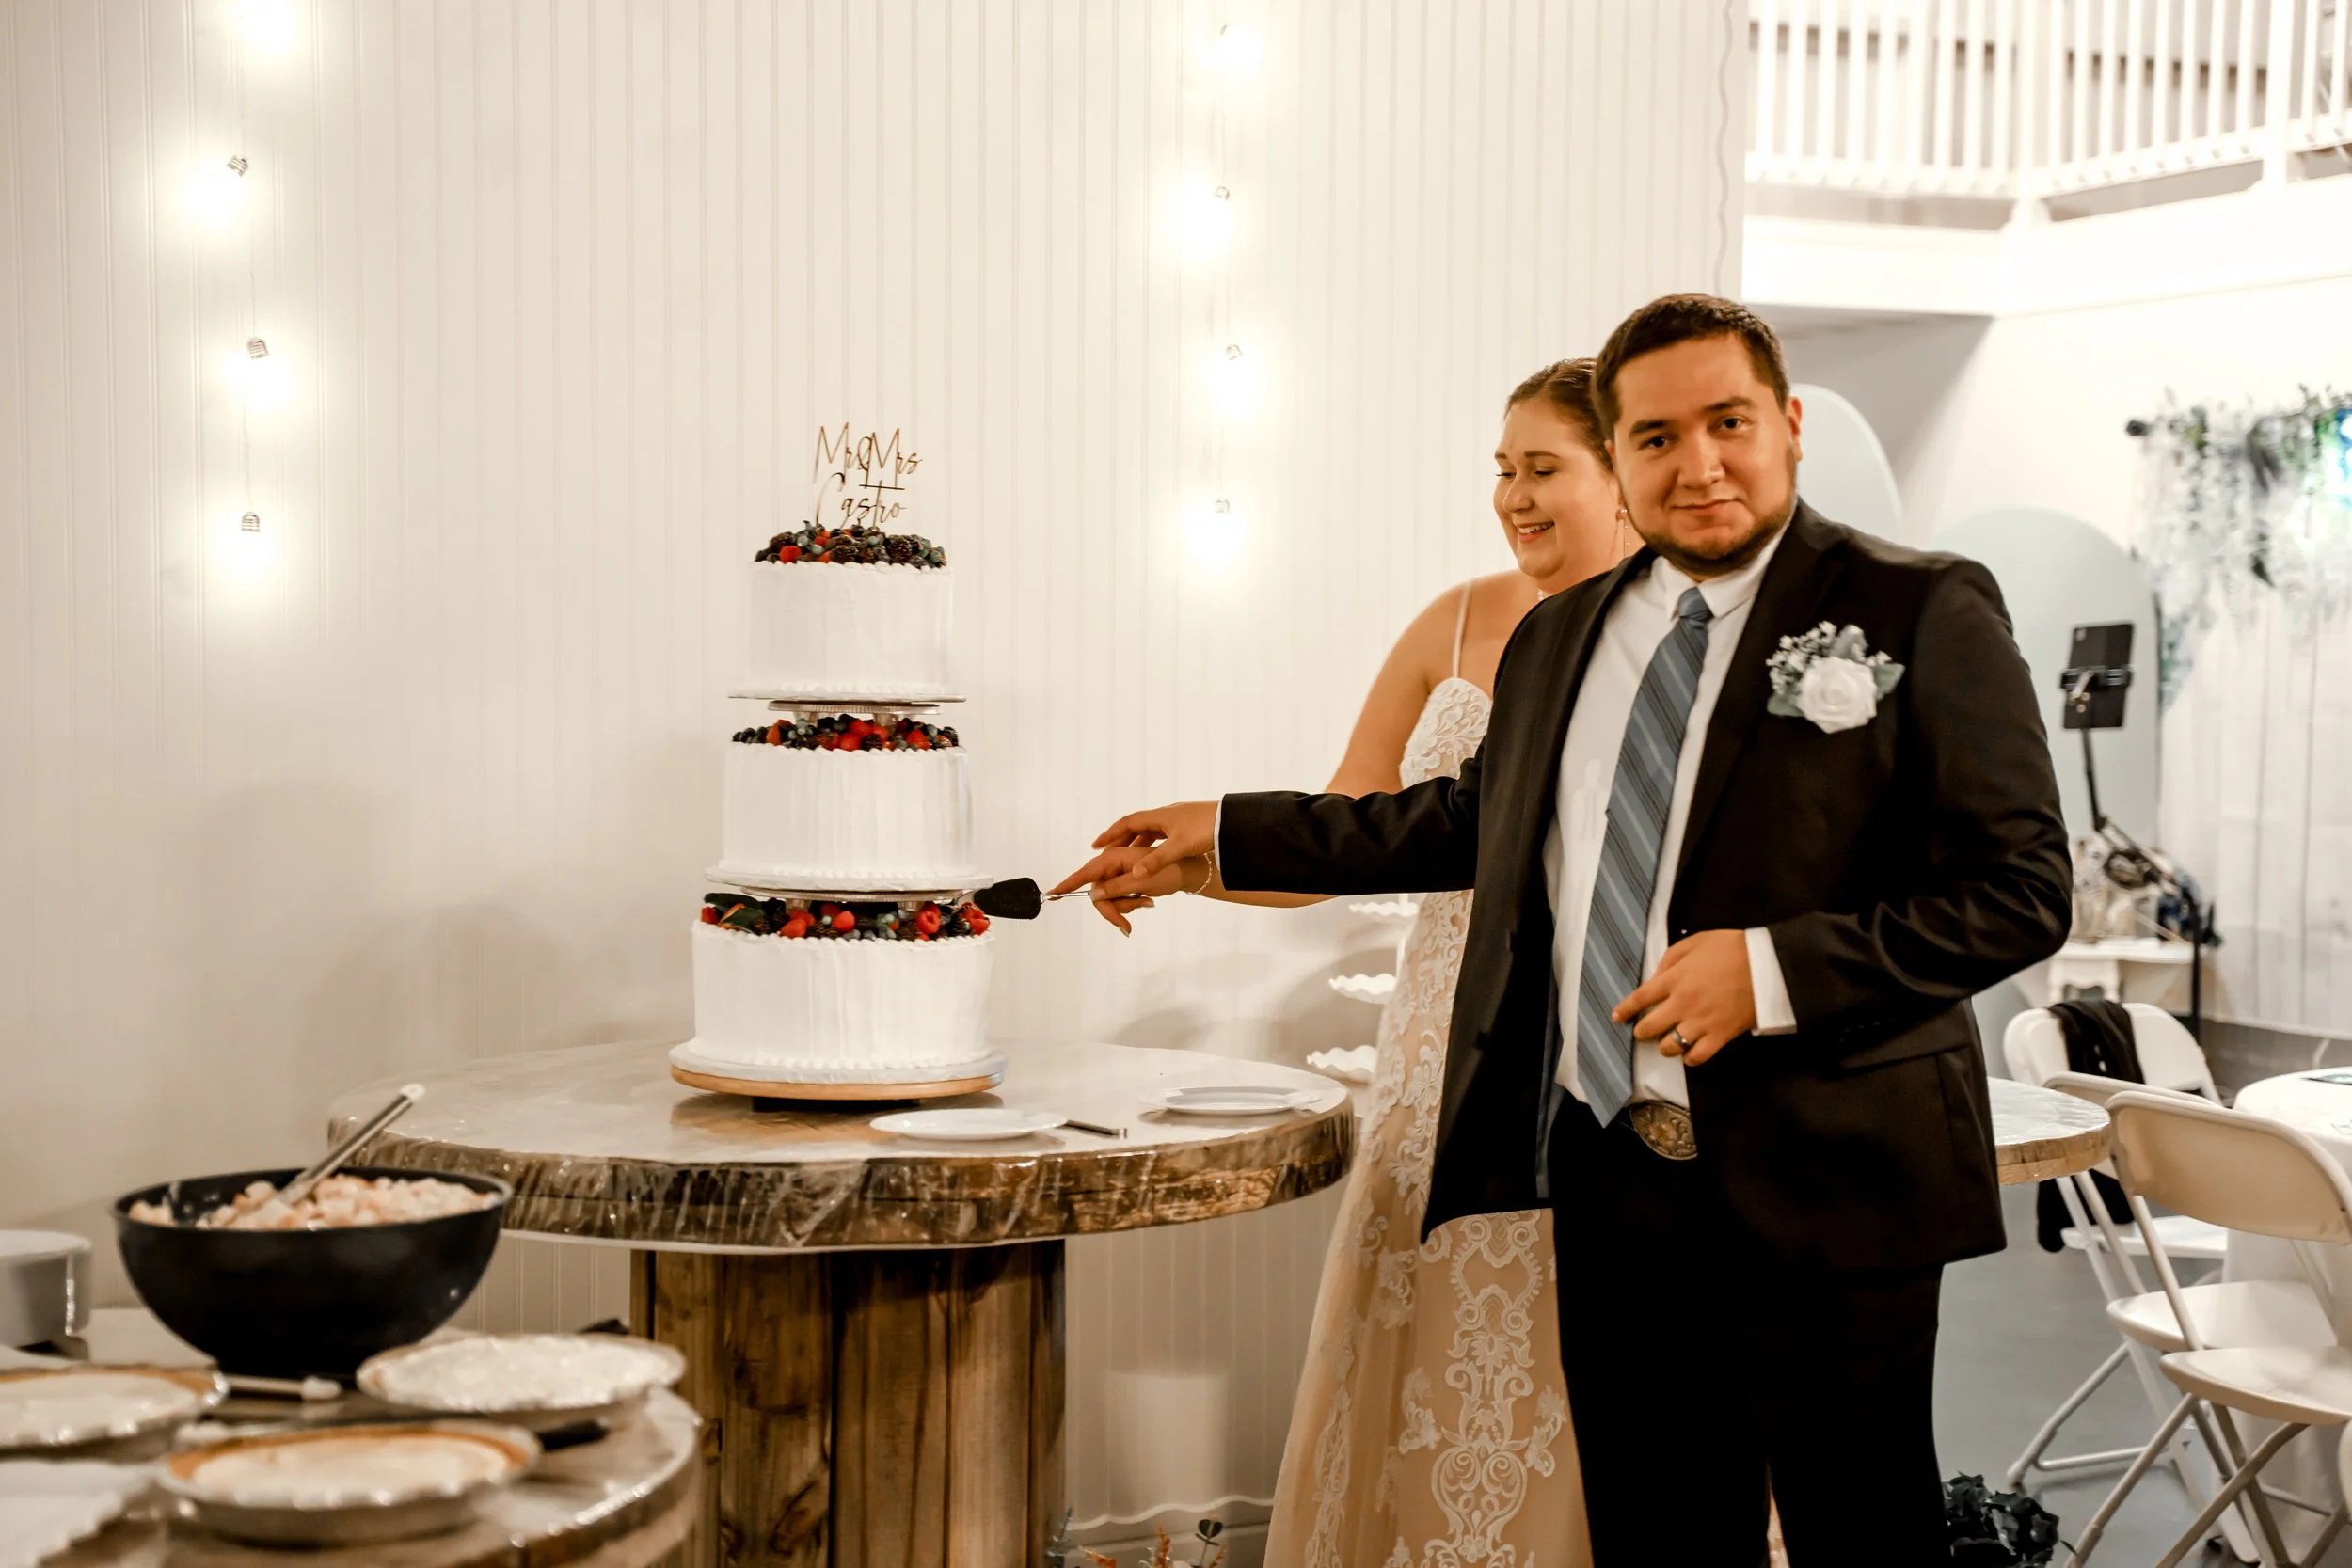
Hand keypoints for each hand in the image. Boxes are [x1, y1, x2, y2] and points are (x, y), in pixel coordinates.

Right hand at [1048, 845, 1193, 934]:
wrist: (1195, 869)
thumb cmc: (1172, 870)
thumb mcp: (1144, 881)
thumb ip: (1117, 887)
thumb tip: (1094, 894)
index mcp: (1116, 855)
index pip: (1086, 871)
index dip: (1068, 883)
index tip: (1052, 893)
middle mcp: (1115, 860)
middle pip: (1099, 890)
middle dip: (1112, 908)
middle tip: (1126, 926)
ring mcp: (1123, 869)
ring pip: (1111, 895)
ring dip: (1127, 905)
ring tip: (1147, 904)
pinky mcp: (1131, 876)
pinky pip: (1122, 894)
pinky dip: (1133, 901)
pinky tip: (1149, 901)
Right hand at [1087, 801, 1218, 881]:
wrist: (1234, 822)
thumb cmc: (1207, 830)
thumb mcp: (1180, 847)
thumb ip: (1156, 860)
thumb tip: (1133, 875)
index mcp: (1160, 816)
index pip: (1127, 823)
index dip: (1110, 834)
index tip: (1095, 844)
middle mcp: (1165, 815)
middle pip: (1135, 827)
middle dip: (1119, 840)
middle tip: (1105, 854)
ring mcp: (1176, 821)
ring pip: (1149, 832)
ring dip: (1135, 844)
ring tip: (1124, 859)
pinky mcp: (1186, 827)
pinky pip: (1162, 836)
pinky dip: (1152, 846)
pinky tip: (1152, 856)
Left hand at [1613, 930, 1755, 1066]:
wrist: (1767, 965)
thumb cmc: (1730, 948)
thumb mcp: (1693, 943)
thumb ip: (1669, 960)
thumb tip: (1655, 978)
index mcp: (1674, 979)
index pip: (1639, 998)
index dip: (1625, 1010)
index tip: (1617, 1017)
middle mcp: (1682, 1004)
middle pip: (1649, 1027)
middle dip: (1642, 1031)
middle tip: (1643, 1031)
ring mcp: (1701, 1022)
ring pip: (1670, 1047)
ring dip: (1665, 1046)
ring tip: (1667, 1042)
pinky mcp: (1720, 1036)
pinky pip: (1697, 1057)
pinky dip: (1689, 1059)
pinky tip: (1688, 1053)